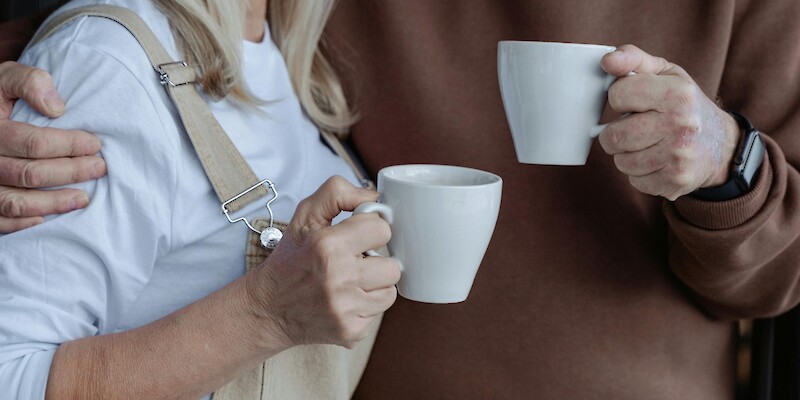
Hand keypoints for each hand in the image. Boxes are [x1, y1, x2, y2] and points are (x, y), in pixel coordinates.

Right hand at [0, 62, 105, 232]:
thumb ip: (29, 82)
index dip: (69, 145)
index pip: (33, 143)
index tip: (95, 145)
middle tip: (99, 168)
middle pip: (30, 174)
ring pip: (15, 202)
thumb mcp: (5, 78)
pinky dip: (21, 223)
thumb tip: (57, 108)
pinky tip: (46, 219)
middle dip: (71, 172)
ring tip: (83, 198)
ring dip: (53, 203)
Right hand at [245, 176, 399, 348]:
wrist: (268, 309)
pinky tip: (345, 301)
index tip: (358, 237)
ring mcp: (345, 308)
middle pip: (393, 266)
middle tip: (355, 262)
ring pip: (390, 291)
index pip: (382, 229)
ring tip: (351, 282)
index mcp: (327, 245)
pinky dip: (365, 307)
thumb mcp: (304, 215)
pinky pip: (378, 314)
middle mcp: (338, 278)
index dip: (371, 230)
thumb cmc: (291, 258)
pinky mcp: (350, 331)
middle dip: (377, 262)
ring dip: (375, 286)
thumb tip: (375, 198)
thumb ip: (338, 193)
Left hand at [597, 45, 739, 200]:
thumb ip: (633, 59)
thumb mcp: (666, 74)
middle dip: (616, 132)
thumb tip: (607, 61)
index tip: (634, 101)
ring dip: (627, 154)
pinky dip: (639, 173)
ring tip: (647, 144)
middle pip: (613, 136)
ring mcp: (678, 157)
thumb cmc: (685, 105)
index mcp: (677, 94)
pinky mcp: (675, 182)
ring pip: (621, 161)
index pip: (618, 95)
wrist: (722, 145)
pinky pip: (634, 180)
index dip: (620, 98)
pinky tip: (656, 160)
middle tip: (635, 127)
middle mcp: (680, 125)